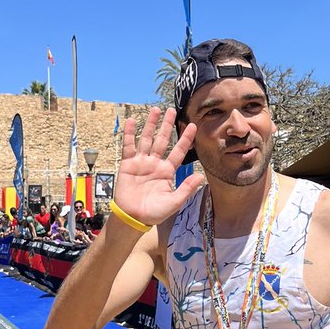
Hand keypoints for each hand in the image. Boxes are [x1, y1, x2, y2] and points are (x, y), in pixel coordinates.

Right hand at [113, 108, 204, 226]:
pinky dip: (129, 134)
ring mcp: (141, 162)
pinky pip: (129, 146)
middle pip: (162, 140)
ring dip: (151, 124)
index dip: (185, 139)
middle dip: (167, 125)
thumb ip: (186, 188)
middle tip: (171, 110)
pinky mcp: (128, 164)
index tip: (193, 126)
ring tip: (155, 110)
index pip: (178, 151)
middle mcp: (155, 164)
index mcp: (167, 171)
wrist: (133, 218)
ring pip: (147, 139)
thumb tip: (201, 175)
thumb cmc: (154, 213)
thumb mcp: (174, 202)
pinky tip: (131, 121)